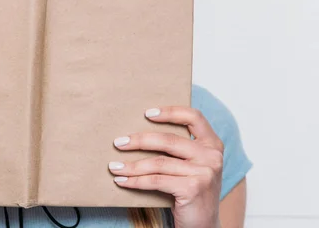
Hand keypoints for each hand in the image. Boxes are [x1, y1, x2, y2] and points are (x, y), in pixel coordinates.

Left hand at [109, 106, 223, 227]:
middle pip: (168, 140)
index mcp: (212, 144)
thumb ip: (179, 148)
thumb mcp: (192, 165)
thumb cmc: (191, 191)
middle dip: (139, 140)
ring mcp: (204, 172)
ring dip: (131, 165)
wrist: (204, 226)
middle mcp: (212, 156)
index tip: (147, 113)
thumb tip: (139, 133)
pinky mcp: (193, 188)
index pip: (193, 117)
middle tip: (118, 143)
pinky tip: (122, 181)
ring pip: (158, 162)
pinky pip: (156, 180)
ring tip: (114, 167)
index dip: (170, 112)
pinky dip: (136, 181)